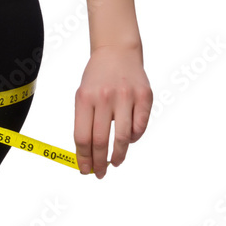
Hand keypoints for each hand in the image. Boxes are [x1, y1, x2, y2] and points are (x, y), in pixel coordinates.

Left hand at [74, 44, 152, 177]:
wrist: (117, 51)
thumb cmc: (97, 78)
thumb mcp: (84, 94)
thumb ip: (84, 121)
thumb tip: (86, 155)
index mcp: (85, 96)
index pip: (82, 136)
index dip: (83, 158)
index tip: (84, 170)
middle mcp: (104, 96)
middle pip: (100, 140)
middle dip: (99, 163)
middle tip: (99, 174)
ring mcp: (126, 96)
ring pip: (122, 138)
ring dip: (118, 156)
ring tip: (114, 163)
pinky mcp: (144, 96)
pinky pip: (139, 128)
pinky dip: (133, 138)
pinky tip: (128, 140)